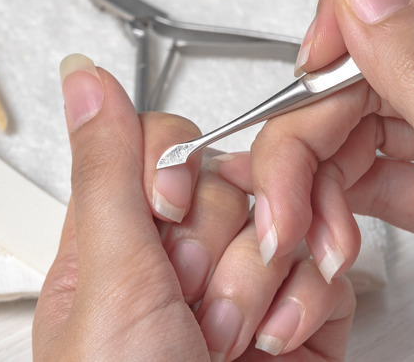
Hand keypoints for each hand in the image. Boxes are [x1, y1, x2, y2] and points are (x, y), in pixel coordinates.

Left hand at [32, 54, 354, 360]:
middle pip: (238, 176)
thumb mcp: (107, 280)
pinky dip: (309, 304)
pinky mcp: (302, 308)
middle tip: (194, 306)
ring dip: (265, 283)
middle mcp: (188, 252)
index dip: (183, 175)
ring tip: (231, 338)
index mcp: (125, 236)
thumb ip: (109, 170)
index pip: (170, 145)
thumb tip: (83, 78)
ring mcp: (248, 279)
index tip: (171, 219)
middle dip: (222, 248)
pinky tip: (275, 344)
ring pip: (291, 214)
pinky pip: (330, 262)